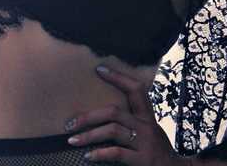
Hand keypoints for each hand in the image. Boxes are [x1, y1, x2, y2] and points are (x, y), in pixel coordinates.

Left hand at [63, 64, 189, 165]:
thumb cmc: (157, 151)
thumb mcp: (149, 131)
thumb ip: (133, 122)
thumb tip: (104, 115)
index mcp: (147, 116)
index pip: (135, 89)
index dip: (118, 77)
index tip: (99, 69)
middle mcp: (146, 126)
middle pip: (115, 111)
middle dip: (89, 116)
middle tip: (69, 123)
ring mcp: (144, 143)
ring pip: (113, 131)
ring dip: (89, 135)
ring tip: (73, 140)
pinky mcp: (142, 160)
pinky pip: (117, 153)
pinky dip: (99, 154)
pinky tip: (88, 156)